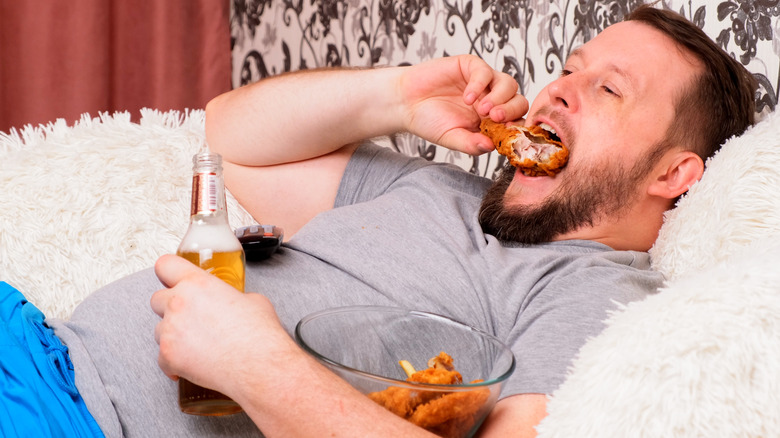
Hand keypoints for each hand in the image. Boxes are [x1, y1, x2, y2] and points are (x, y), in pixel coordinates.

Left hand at [150, 254, 295, 396]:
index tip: (170, 278)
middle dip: (169, 306)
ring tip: (195, 343)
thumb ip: (232, 297)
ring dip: (172, 334)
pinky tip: (192, 363)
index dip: (168, 272)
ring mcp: (170, 331)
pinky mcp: (168, 356)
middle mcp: (179, 303)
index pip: (166, 265)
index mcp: (198, 284)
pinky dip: (174, 361)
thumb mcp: (253, 300)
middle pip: (156, 298)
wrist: (258, 365)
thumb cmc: (258, 334)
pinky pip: (162, 357)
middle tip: (188, 316)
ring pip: (158, 329)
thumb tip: (233, 303)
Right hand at [399, 55, 528, 154]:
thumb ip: (471, 144)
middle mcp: (491, 100)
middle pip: (517, 101)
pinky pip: (485, 71)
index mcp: (490, 120)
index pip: (515, 121)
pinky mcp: (470, 66)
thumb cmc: (428, 121)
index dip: (515, 127)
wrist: (405, 103)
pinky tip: (467, 97)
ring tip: (482, 110)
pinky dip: (480, 84)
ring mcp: (483, 82)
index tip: (507, 135)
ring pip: (508, 84)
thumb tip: (491, 147)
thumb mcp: (451, 138)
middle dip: (511, 111)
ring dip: (500, 98)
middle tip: (495, 119)